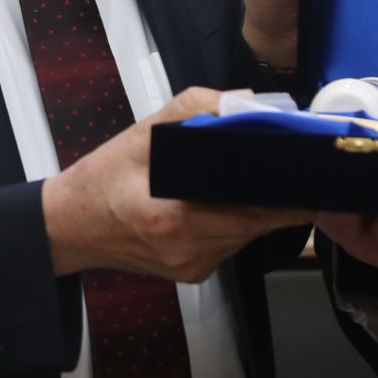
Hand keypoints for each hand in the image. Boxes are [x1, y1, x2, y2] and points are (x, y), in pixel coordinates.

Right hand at [42, 87, 304, 282]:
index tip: (307, 169)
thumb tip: (247, 103)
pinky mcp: (194, 274)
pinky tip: (232, 200)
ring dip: (260, 209)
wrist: (70, 227)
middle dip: (280, 196)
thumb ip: (193, 111)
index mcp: (170, 217)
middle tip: (303, 166)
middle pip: (256, 223)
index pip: (248, 209)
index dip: (284, 192)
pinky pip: (232, 243)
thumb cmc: (102, 178)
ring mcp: (192, 267)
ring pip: (247, 235)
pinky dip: (238, 221)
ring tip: (270, 177)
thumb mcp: (141, 133)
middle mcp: (187, 251)